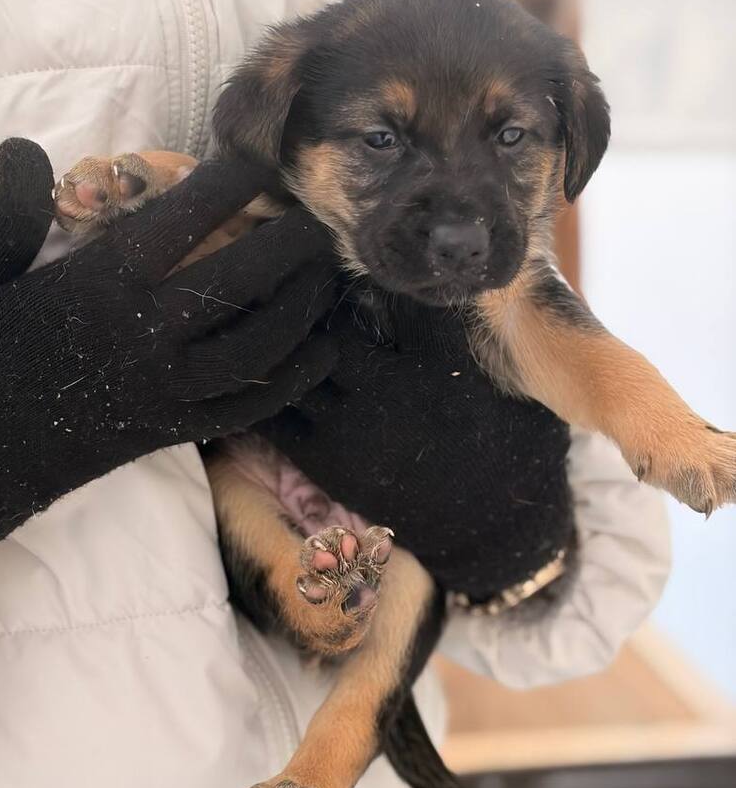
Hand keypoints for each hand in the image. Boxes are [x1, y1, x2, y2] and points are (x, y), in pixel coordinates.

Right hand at [0, 139, 337, 580]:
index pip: (181, 220)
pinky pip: (244, 409)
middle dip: (288, 244)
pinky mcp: (167, 433)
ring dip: (302, 308)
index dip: (231, 182)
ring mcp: (162, 390)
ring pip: (256, 345)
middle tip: (317, 216)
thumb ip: (5, 212)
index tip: (263, 157)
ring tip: (328, 275)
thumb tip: (25, 148)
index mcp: (94, 285)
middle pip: (239, 280)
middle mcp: (141, 334)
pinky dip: (289, 382)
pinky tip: (319, 353)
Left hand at [256, 295, 572, 597]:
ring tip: (284, 321)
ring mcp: (355, 431)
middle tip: (312, 285)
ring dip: (294, 342)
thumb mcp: (519, 383)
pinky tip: (266, 370)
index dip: (382, 271)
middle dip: (324, 303)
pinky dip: (268, 387)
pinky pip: (275, 414)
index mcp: (446, 369)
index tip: (367, 254)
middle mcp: (395, 395)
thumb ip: (484, 334)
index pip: (402, 297)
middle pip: (335, 325)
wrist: (494, 532)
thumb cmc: (515, 449)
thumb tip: (461, 277)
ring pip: (301, 364)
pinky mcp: (328, 462)